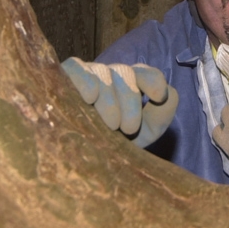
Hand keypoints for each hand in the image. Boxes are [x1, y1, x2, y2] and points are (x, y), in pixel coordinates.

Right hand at [61, 58, 177, 147]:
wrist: (81, 160)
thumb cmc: (114, 144)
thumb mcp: (142, 133)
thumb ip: (161, 114)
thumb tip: (165, 94)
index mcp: (132, 84)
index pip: (147, 73)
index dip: (154, 80)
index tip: (158, 96)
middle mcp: (110, 74)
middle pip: (126, 73)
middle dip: (130, 100)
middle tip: (128, 128)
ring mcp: (87, 73)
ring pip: (103, 72)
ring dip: (110, 99)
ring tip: (110, 126)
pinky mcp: (62, 77)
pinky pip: (75, 67)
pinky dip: (84, 79)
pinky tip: (89, 98)